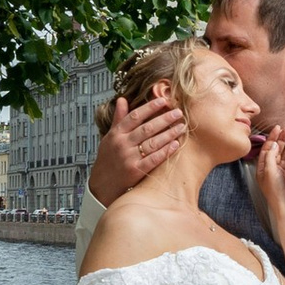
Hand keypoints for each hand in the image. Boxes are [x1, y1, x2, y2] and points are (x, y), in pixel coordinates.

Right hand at [88, 90, 184, 208]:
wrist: (102, 184)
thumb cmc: (108, 158)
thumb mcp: (110, 137)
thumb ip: (118, 118)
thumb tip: (122, 99)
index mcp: (116, 133)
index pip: (135, 116)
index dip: (150, 107)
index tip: (164, 101)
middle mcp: (122, 144)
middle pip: (147, 128)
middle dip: (164, 119)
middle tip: (179, 112)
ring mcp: (129, 158)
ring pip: (152, 143)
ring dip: (169, 134)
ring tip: (181, 127)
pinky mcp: (135, 171)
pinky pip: (153, 159)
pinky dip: (165, 151)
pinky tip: (175, 144)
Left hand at [247, 128, 284, 229]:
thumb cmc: (277, 192)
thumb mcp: (270, 173)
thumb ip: (270, 157)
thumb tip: (273, 144)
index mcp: (262, 169)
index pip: (266, 148)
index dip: (272, 137)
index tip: (278, 127)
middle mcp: (271, 169)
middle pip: (275, 149)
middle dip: (282, 138)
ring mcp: (281, 172)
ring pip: (284, 154)